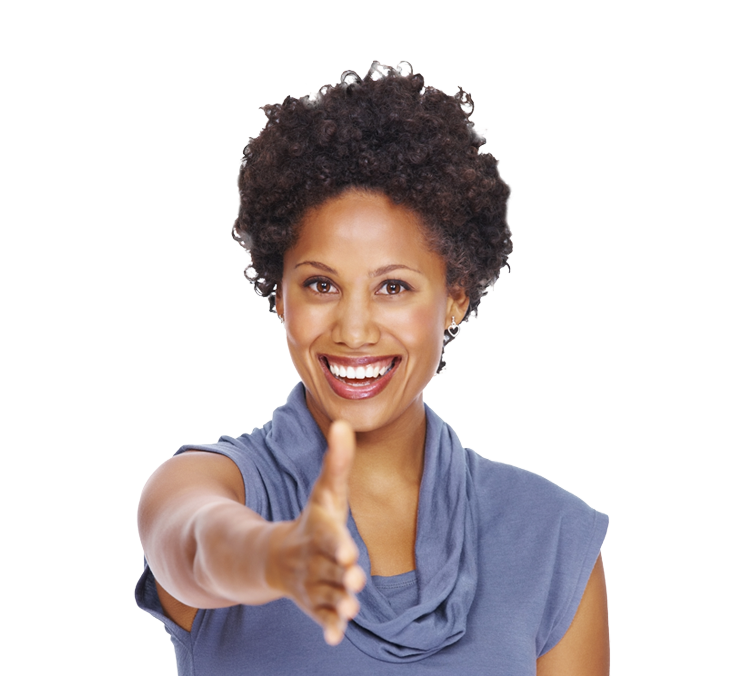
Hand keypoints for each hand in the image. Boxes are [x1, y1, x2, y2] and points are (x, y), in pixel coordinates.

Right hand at [267, 420, 365, 644]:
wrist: (278, 556)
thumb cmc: (314, 520)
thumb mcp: (325, 491)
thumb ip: (337, 461)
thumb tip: (344, 422)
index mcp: (320, 530)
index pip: (329, 536)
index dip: (338, 543)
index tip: (349, 552)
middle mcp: (315, 559)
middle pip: (329, 568)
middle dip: (341, 574)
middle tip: (355, 578)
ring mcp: (313, 583)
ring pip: (328, 594)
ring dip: (340, 602)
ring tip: (353, 609)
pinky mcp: (316, 603)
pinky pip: (321, 617)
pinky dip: (328, 626)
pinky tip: (335, 638)